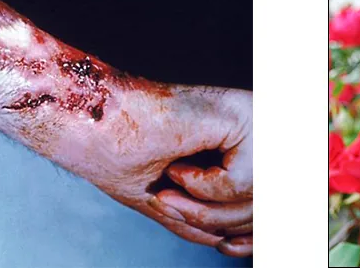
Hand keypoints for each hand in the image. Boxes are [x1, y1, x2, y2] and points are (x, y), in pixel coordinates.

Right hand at [49, 85, 253, 256]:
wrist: (89, 120)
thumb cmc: (121, 152)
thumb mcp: (171, 199)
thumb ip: (204, 217)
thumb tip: (231, 242)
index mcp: (242, 142)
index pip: (269, 202)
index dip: (251, 236)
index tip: (226, 246)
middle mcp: (257, 126)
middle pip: (268, 203)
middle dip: (222, 224)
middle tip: (174, 209)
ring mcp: (254, 117)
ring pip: (260, 196)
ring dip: (208, 211)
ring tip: (170, 192)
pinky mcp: (241, 113)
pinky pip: (242, 180)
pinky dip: (205, 189)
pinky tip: (177, 167)